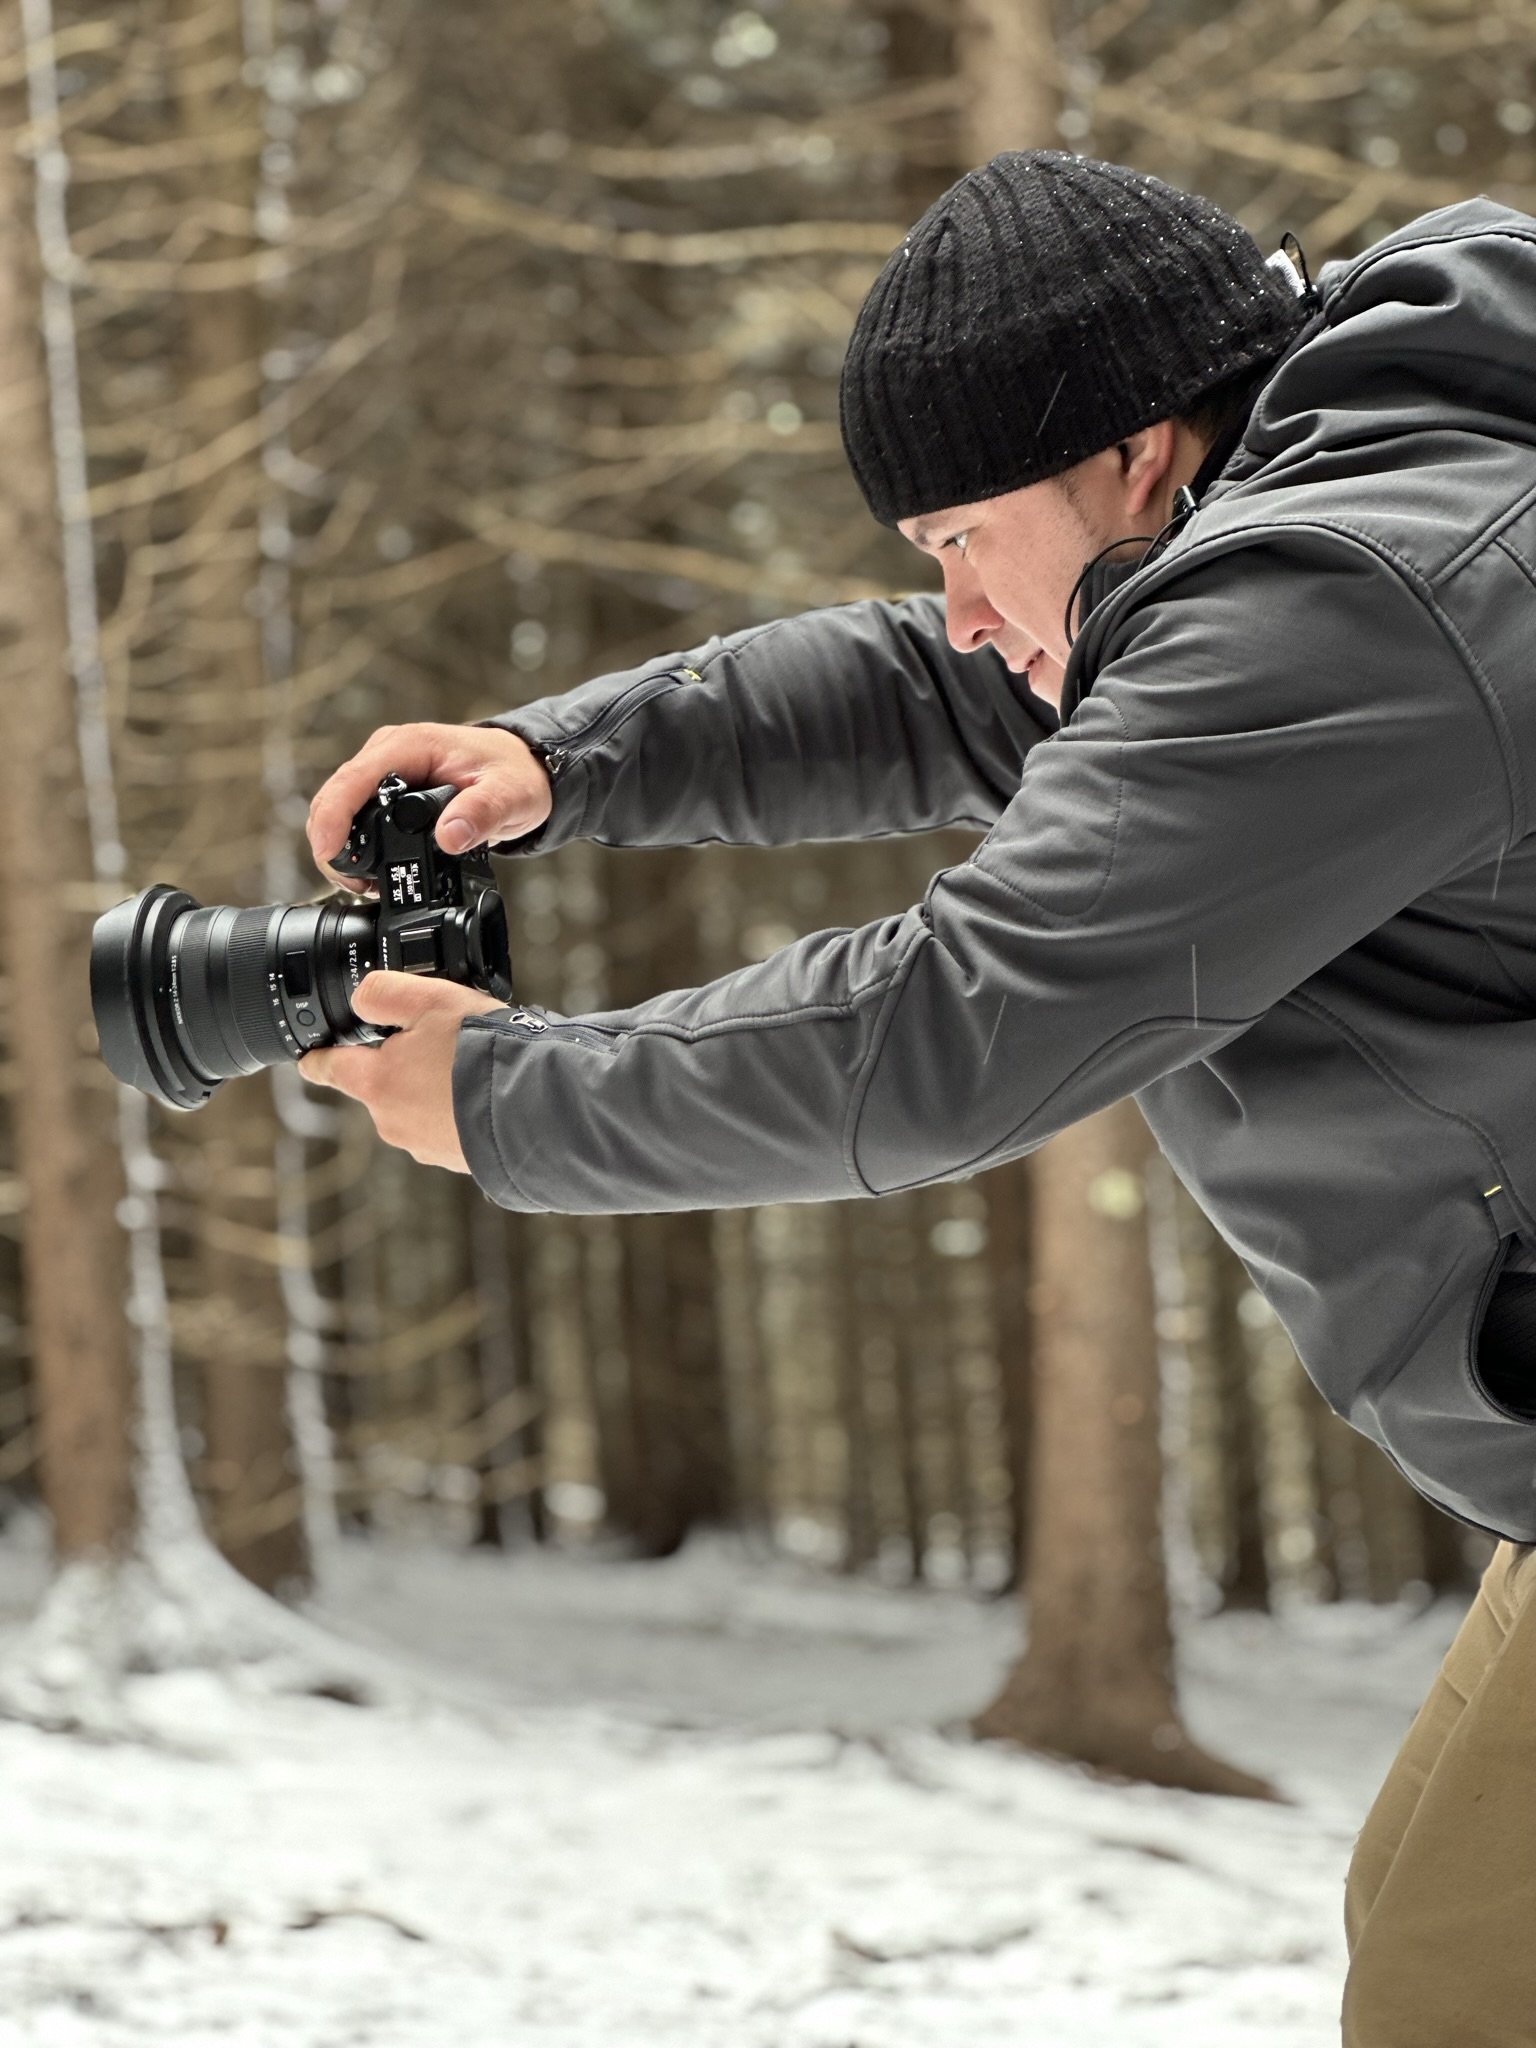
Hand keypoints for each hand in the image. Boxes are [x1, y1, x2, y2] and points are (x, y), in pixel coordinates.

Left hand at [298, 971, 507, 1170]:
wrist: (540, 1109)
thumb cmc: (485, 1053)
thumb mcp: (433, 1000)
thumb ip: (385, 993)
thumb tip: (361, 999)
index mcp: (377, 1083)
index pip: (328, 1068)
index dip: (319, 1057)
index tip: (311, 1057)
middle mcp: (393, 1122)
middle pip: (382, 1086)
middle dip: (403, 1065)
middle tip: (440, 1042)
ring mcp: (426, 1146)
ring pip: (417, 1107)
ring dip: (435, 1089)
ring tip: (473, 1067)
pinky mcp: (458, 1161)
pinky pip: (449, 1128)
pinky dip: (461, 1111)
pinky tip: (488, 1093)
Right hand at [306, 722, 552, 889]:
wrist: (522, 770)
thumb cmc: (514, 775)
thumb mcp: (509, 795)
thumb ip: (481, 813)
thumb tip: (449, 837)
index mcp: (410, 746)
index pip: (355, 778)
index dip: (334, 816)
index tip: (329, 852)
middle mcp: (388, 753)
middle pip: (335, 796)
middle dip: (332, 841)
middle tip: (355, 884)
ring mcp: (383, 771)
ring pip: (339, 808)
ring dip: (341, 847)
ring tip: (364, 884)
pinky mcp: (385, 790)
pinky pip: (355, 816)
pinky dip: (355, 845)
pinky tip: (371, 873)